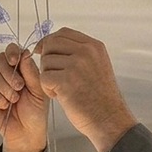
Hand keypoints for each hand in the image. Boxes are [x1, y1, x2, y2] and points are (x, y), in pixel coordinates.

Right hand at [0, 44, 48, 151]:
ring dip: (5, 87)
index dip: (11, 52)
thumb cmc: (36, 113)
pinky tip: (5, 105)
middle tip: (20, 86)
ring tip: (15, 100)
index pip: (12, 51)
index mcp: (22, 70)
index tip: (14, 60)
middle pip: (0, 59)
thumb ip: (32, 73)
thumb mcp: (39, 92)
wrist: (27, 133)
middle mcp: (8, 75)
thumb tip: (25, 53)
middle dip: (9, 72)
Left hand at [34, 28, 137, 151]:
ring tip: (60, 89)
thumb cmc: (101, 98)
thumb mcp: (97, 66)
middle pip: (51, 44)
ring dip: (47, 76)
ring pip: (46, 61)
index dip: (49, 41)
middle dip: (46, 59)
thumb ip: (80, 54)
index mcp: (94, 46)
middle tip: (52, 75)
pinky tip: (58, 96)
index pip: (63, 33)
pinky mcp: (66, 80)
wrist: (109, 119)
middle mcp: (86, 51)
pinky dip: (47, 89)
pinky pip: (44, 77)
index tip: (43, 51)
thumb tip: (53, 45)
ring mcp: (76, 65)